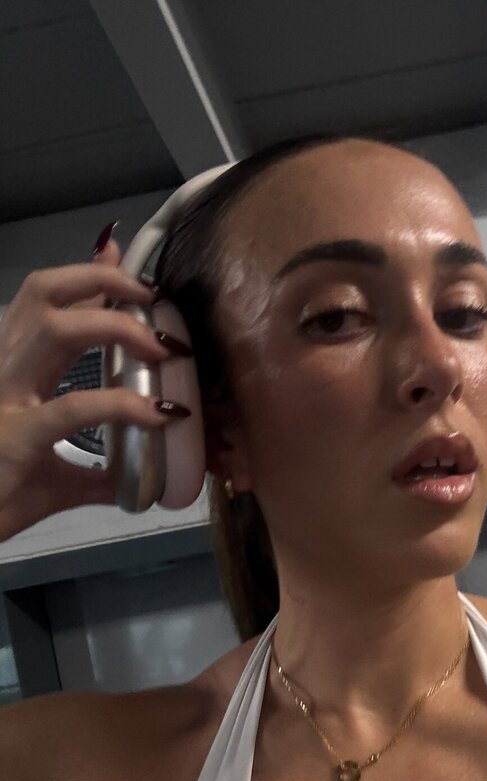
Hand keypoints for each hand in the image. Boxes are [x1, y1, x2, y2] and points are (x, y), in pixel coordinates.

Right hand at [0, 228, 183, 540]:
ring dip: (114, 326)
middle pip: (43, 294)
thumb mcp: (57, 475)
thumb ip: (100, 470)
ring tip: (161, 346)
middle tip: (152, 299)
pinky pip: (73, 407)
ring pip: (53, 328)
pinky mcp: (16, 437)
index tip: (128, 268)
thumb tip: (143, 478)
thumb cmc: (1, 497)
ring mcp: (6, 400)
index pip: (46, 304)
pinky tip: (159, 414)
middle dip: (102, 282)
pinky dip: (123, 405)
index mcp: (12, 373)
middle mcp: (4, 373)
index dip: (88, 277)